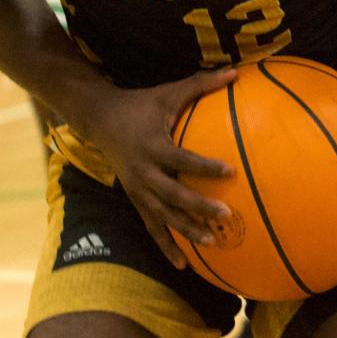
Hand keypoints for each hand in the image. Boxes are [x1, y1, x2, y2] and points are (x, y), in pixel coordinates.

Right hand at [87, 68, 236, 268]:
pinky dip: (166, 246)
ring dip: (186, 229)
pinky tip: (183, 265)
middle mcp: (143, 171)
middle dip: (198, 206)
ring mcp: (137, 188)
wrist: (100, 119)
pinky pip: (151, 226)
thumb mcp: (170, 91)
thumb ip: (202, 83)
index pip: (181, 159)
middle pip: (172, 194)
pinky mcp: (134, 199)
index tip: (228, 171)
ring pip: (162, 215)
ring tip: (212, 242)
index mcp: (152, 144)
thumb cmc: (142, 103)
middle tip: (226, 214)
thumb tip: (236, 72)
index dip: (203, 166)